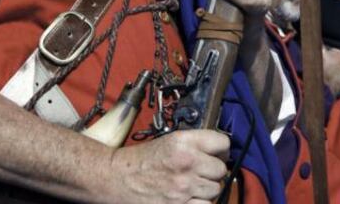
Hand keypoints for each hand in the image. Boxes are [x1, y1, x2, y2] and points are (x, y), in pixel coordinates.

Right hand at [107, 130, 228, 203]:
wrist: (116, 178)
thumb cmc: (143, 160)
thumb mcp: (171, 141)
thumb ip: (196, 144)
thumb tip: (222, 152)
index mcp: (185, 142)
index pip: (223, 142)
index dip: (221, 150)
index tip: (216, 154)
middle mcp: (187, 162)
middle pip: (221, 169)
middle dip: (212, 172)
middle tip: (200, 173)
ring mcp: (184, 186)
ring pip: (215, 189)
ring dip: (206, 190)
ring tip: (192, 186)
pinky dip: (200, 203)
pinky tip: (189, 198)